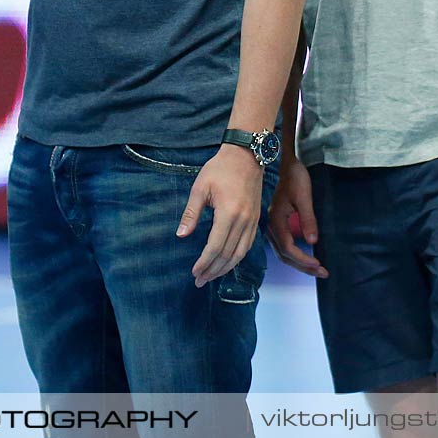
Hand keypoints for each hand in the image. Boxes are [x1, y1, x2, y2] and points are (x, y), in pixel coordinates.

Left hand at [178, 144, 263, 286]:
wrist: (246, 156)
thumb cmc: (220, 169)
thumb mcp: (200, 188)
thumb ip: (191, 213)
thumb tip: (181, 235)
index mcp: (229, 213)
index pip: (215, 247)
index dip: (204, 263)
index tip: (194, 272)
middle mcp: (243, 221)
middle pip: (228, 255)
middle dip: (213, 270)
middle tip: (200, 281)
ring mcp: (252, 221)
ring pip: (240, 253)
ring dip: (226, 268)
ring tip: (211, 276)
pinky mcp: (256, 219)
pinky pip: (248, 245)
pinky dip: (237, 258)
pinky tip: (227, 262)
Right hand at [266, 158, 326, 277]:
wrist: (286, 164)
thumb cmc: (295, 178)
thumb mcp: (304, 197)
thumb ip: (308, 219)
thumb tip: (313, 242)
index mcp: (276, 221)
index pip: (288, 249)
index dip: (303, 259)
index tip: (318, 264)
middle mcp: (272, 227)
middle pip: (285, 255)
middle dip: (303, 267)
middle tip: (323, 273)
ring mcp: (273, 226)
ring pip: (283, 252)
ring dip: (299, 263)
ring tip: (317, 269)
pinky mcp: (277, 224)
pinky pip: (284, 246)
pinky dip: (295, 255)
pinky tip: (306, 257)